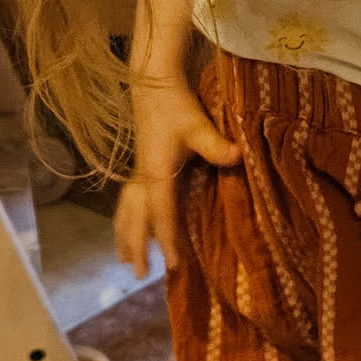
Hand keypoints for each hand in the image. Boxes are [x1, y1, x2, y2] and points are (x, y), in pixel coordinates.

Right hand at [114, 84, 241, 276]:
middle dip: (136, 247)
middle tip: (138, 276)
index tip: (172, 265)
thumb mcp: (197, 124)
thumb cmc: (176, 105)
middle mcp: (143, 176)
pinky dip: (127, 220)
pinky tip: (129, 228)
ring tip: (123, 261)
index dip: (166, 239)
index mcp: (155, 172)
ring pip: (127, 211)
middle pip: (135, 218)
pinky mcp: (141, 166)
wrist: (154, 84)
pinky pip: (129, 202)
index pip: (162, 213)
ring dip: (125, 236)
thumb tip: (238, 157)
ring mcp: (139, 172)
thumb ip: (215, 144)